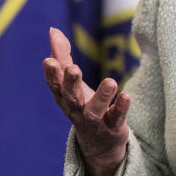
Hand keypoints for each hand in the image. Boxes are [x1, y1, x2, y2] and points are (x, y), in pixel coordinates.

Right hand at [43, 27, 130, 175]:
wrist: (100, 144)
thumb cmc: (83, 105)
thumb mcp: (71, 83)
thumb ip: (63, 56)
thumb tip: (53, 30)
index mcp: (64, 98)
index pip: (55, 86)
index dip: (51, 75)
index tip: (49, 61)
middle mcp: (77, 111)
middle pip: (71, 98)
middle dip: (71, 84)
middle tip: (73, 69)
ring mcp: (94, 122)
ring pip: (95, 111)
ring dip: (101, 96)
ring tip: (111, 82)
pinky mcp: (112, 128)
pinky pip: (117, 118)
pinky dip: (121, 108)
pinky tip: (126, 96)